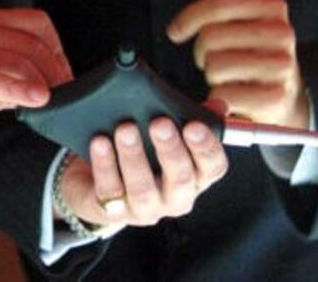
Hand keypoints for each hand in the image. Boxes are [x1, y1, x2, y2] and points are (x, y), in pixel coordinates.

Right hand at [0, 6, 72, 148]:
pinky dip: (21, 89)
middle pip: (32, 41)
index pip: (35, 22)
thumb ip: (11, 76)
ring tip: (52, 101)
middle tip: (64, 94)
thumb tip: (47, 87)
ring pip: (18, 58)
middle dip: (55, 69)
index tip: (65, 74)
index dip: (57, 48)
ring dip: (43, 81)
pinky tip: (35, 101)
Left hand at [59, 114, 227, 227]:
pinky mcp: (114, 211)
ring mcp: (145, 208)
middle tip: (159, 123)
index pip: (213, 167)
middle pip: (180, 180)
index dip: (206, 148)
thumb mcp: (168, 133)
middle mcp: (175, 197)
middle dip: (170, 150)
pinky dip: (105, 165)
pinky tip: (99, 143)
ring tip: (125, 129)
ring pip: (142, 189)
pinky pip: (109, 191)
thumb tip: (218, 105)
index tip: (194, 125)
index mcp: (195, 176)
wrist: (100, 181)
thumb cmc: (144, 150)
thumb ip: (190, 115)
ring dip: (134, 157)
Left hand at [167, 0, 308, 127]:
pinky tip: (231, 92)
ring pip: (215, 65)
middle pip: (212, 35)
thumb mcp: (246, 15)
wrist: (283, 91)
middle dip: (201, 50)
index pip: (220, 2)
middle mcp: (281, 34)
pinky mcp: (275, 97)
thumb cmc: (255, 49)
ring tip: (225, 74)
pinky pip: (225, 94)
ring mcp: (280, 66)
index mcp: (272, 6)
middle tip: (210, 56)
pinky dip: (219, 96)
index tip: (176, 30)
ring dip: (211, 73)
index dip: (191, 16)